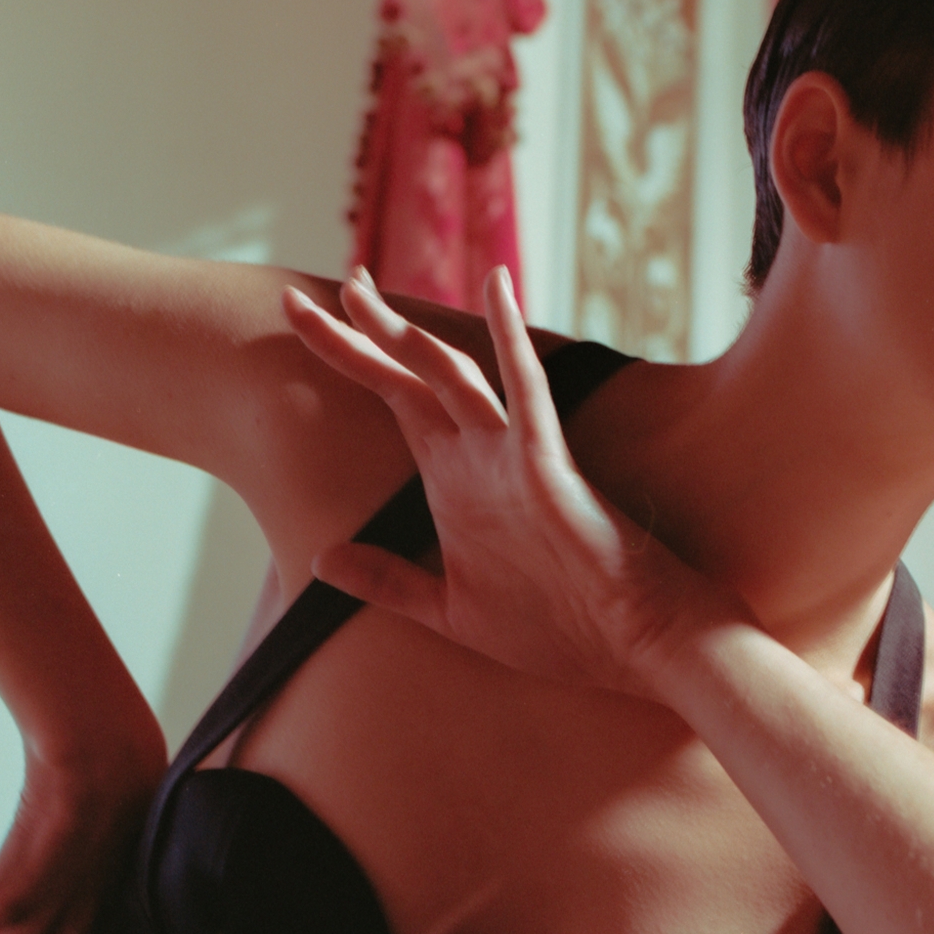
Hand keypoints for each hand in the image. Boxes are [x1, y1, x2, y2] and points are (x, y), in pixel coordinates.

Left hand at [282, 268, 733, 696]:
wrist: (636, 645)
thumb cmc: (558, 630)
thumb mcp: (450, 609)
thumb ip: (388, 581)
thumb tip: (321, 556)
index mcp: (456, 483)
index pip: (392, 403)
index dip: (347, 359)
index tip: (301, 321)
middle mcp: (479, 457)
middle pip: (406, 378)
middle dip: (355, 332)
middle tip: (296, 295)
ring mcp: (513, 455)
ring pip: (448, 375)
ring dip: (400, 333)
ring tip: (354, 288)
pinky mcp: (550, 465)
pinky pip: (526, 390)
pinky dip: (510, 339)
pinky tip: (496, 287)